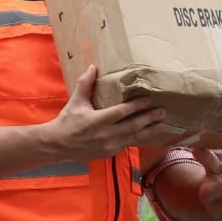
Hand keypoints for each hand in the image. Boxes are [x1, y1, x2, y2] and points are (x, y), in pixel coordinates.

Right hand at [48, 67, 199, 159]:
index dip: (137, 106)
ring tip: (163, 124)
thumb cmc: (67, 121)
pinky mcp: (110, 153)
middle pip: (133, 126)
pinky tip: (148, 134)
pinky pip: (128, 144)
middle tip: (162, 111)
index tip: (149, 100)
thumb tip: (93, 67)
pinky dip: (139, 138)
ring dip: (149, 130)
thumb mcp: (75, 101)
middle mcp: (106, 135)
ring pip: (134, 137)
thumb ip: (85, 84)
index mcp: (97, 120)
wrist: (58, 144)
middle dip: (149, 118)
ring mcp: (109, 146)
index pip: (122, 112)